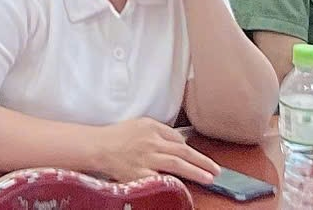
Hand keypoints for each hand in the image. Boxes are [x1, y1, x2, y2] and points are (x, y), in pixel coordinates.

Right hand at [91, 116, 222, 185]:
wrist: (96, 147)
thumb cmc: (116, 136)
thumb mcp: (140, 124)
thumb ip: (161, 131)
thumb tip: (180, 142)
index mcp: (152, 128)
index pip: (179, 139)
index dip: (193, 151)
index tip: (203, 160)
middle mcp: (152, 142)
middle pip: (183, 152)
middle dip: (203, 161)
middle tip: (216, 170)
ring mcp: (146, 158)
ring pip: (177, 164)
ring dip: (196, 171)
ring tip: (209, 178)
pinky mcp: (139, 174)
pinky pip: (160, 179)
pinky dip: (173, 183)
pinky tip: (184, 187)